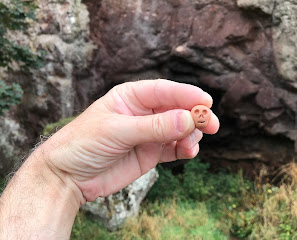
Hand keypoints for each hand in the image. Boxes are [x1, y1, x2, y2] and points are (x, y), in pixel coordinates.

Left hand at [42, 80, 219, 201]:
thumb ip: (154, 127)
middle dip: (195, 116)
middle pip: (177, 109)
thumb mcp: (117, 131)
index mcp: (131, 97)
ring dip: (191, 135)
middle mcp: (143, 113)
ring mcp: (149, 134)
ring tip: (190, 145)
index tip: (206, 102)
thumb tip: (188, 119)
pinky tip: (188, 152)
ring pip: (180, 129)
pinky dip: (185, 149)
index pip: (164, 90)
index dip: (186, 94)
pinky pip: (174, 148)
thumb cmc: (84, 144)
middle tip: (212, 125)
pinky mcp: (151, 153)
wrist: (68, 176)